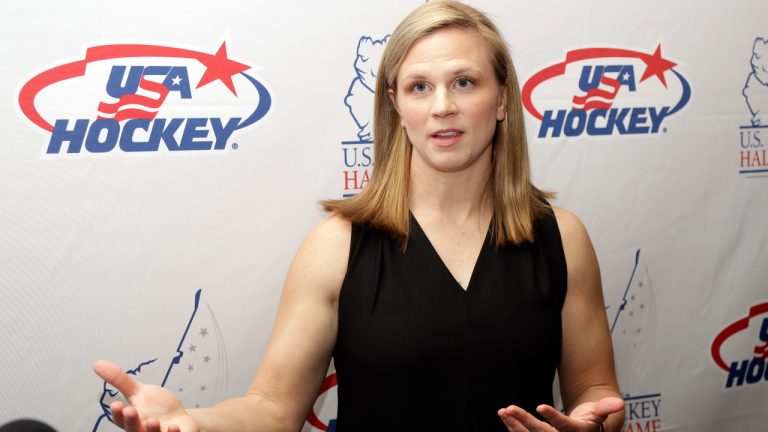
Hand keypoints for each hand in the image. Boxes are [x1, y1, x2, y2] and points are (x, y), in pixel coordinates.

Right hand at [93, 360, 199, 431]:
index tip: (116, 404)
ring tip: (153, 421)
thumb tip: (97, 363)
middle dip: (132, 421)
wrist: (180, 420)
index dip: (118, 414)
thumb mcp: (139, 392)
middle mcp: (142, 431)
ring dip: (151, 430)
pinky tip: (174, 427)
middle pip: (134, 429)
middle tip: (130, 411)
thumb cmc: (156, 408)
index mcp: (132, 420)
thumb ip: (120, 380)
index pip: (120, 420)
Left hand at [498, 396, 623, 431]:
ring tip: (503, 411)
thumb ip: (605, 408)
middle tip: (510, 408)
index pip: (563, 427)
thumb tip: (618, 403)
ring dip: (514, 425)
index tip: (540, 406)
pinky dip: (512, 426)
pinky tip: (503, 414)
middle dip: (524, 421)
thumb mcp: (599, 414)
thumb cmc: (591, 421)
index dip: (552, 417)